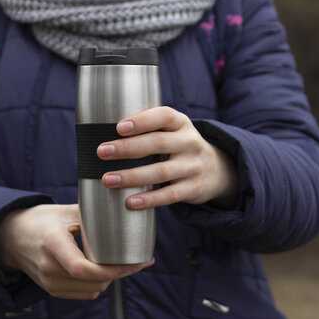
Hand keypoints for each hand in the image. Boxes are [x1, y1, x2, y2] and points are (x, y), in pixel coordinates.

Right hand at [0, 204, 153, 299]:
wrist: (12, 237)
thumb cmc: (42, 220)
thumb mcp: (65, 211)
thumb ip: (93, 215)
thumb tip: (125, 209)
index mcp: (52, 243)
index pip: (81, 268)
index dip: (110, 269)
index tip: (132, 261)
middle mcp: (48, 267)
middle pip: (92, 281)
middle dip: (120, 273)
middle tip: (141, 260)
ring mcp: (49, 282)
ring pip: (92, 290)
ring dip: (111, 280)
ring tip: (126, 264)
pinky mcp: (52, 290)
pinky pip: (85, 293)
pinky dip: (99, 284)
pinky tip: (107, 270)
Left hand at [97, 106, 238, 208]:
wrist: (217, 170)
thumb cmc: (179, 147)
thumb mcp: (173, 131)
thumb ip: (148, 129)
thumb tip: (102, 134)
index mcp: (181, 123)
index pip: (163, 116)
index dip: (142, 121)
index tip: (118, 127)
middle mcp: (189, 142)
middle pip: (158, 143)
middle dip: (127, 148)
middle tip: (102, 152)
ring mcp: (192, 167)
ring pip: (160, 172)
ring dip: (131, 176)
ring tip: (108, 179)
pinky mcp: (192, 189)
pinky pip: (169, 195)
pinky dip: (149, 199)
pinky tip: (130, 202)